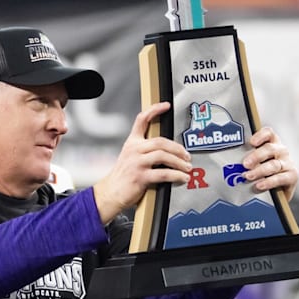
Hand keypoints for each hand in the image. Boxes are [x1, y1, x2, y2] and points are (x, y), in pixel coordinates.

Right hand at [92, 102, 191, 222]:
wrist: (111, 193)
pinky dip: (176, 175)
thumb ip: (145, 149)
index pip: (141, 120)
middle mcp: (134, 150)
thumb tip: (168, 148)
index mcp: (132, 143)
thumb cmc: (123, 176)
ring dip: (179, 162)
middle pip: (160, 141)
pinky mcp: (140, 177)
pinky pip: (163, 174)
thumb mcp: (130, 156)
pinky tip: (182, 178)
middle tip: (187, 155)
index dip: (154, 110)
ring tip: (187, 167)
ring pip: (163, 156)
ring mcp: (136, 163)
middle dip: (177, 148)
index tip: (165, 105)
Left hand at [240, 126, 297, 197]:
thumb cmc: (262, 175)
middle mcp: (281, 150)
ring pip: (273, 164)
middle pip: (270, 148)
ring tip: (248, 176)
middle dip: (256, 156)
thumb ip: (247, 160)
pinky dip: (269, 182)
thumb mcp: (255, 164)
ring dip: (259, 171)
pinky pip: (280, 178)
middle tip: (245, 164)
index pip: (268, 133)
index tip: (251, 142)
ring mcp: (288, 163)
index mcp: (272, 143)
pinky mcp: (293, 176)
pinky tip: (260, 185)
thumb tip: (232, 161)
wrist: (277, 194)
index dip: (260, 135)